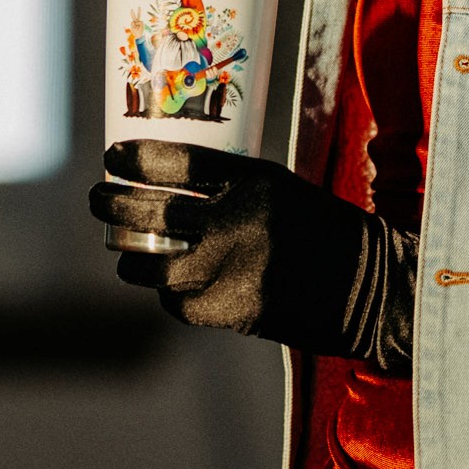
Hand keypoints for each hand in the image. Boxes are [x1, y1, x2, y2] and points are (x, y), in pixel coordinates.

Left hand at [89, 140, 415, 373]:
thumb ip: (226, 187)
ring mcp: (235, 270)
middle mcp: (240, 221)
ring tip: (120, 249)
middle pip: (153, 212)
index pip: (179, 162)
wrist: (370, 288)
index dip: (136, 159)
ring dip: (130, 256)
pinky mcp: (235, 311)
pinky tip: (166, 283)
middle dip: (113, 204)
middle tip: (98, 199)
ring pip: (156, 265)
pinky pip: (179, 302)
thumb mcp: (277, 188)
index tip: (113, 156)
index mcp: (254, 180)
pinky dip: (168, 293)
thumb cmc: (319, 230)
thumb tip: (158, 187)